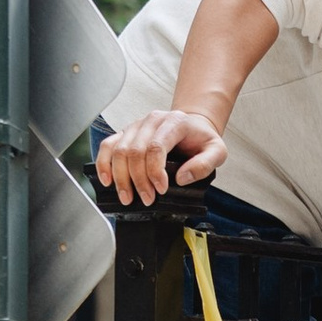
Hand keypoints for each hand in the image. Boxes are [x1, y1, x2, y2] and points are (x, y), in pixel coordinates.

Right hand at [95, 105, 227, 205]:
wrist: (193, 127)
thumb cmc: (201, 140)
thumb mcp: (217, 151)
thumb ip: (205, 164)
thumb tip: (181, 178)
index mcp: (174, 122)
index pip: (156, 146)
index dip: (154, 171)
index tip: (161, 190)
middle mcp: (152, 121)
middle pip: (135, 151)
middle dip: (138, 180)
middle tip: (146, 199)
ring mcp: (136, 126)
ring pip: (119, 150)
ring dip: (121, 177)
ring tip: (127, 197)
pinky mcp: (126, 133)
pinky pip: (108, 145)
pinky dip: (104, 164)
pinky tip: (107, 180)